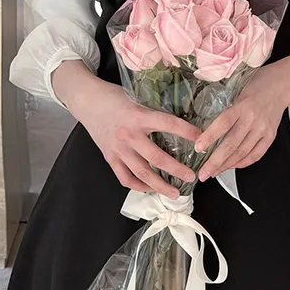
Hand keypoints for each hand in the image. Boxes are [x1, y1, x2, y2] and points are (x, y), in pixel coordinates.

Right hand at [63, 68, 200, 198]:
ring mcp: (118, 149)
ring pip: (142, 173)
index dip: (187, 132)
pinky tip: (150, 189)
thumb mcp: (137, 98)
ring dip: (160, 185)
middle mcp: (129, 135)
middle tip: (191, 176)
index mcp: (139, 116)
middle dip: (177, 169)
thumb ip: (153, 111)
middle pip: (157, 158)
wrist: (87, 101)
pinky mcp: (110, 158)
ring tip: (174, 193)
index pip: (169, 124)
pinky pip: (125, 178)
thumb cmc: (114, 97)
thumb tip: (178, 120)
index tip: (202, 138)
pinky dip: (139, 186)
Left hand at [195, 65, 287, 180]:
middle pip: (231, 144)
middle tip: (203, 173)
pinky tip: (232, 165)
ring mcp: (263, 129)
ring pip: (242, 153)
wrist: (282, 85)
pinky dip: (242, 163)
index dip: (210, 136)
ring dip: (226, 165)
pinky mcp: (270, 136)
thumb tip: (204, 122)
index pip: (224, 123)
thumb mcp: (237, 89)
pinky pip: (255, 155)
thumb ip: (225, 106)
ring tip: (214, 172)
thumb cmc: (257, 84)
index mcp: (242, 105)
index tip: (198, 147)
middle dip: (215, 162)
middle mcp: (253, 119)